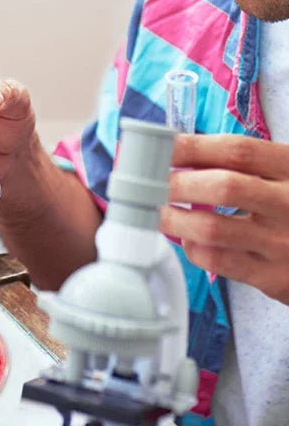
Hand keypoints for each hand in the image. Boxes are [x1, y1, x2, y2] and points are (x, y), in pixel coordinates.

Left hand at [161, 134, 288, 302]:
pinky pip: (218, 261)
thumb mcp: (287, 175)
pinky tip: (187, 239)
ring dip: (173, 217)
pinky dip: (193, 248)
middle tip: (150, 182)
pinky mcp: (276, 279)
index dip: (191, 146)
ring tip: (158, 210)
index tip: (161, 147)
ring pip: (212, 228)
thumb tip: (179, 154)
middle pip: (222, 186)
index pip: (237, 150)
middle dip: (176, 182)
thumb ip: (246, 165)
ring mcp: (285, 244)